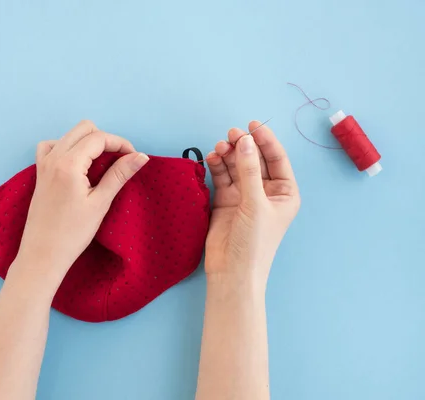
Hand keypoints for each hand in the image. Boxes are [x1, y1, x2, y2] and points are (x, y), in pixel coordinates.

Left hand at [12, 120, 148, 290]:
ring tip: (100, 164)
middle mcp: (53, 158)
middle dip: (105, 139)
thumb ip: (119, 174)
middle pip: (84, 129)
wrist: (42, 254)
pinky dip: (66, 148)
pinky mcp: (40, 173)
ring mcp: (43, 164)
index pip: (99, 138)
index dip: (120, 143)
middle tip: (119, 159)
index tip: (133, 157)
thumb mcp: (100, 203)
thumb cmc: (72, 233)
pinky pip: (51, 147)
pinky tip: (76, 164)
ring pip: (69, 135)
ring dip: (87, 142)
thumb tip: (141, 156)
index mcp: (69, 164)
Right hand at [205, 121, 299, 290]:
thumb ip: (249, 171)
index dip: (265, 140)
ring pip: (236, 167)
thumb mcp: (255, 204)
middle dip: (244, 146)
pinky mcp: (225, 201)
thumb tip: (244, 141)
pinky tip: (212, 158)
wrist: (232, 272)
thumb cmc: (254, 242)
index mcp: (284, 192)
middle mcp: (265, 192)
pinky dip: (217, 167)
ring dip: (229, 155)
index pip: (276, 159)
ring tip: (219, 147)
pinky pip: (222, 178)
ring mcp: (245, 196)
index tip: (252, 125)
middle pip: (255, 160)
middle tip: (230, 135)